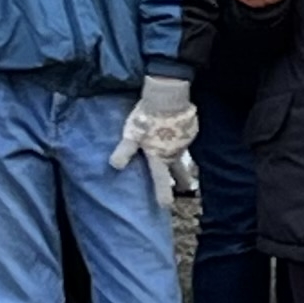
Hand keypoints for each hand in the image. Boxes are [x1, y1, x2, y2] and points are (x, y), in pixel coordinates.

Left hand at [109, 74, 197, 195]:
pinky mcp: (189, 128)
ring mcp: (184, 140)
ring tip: (181, 162)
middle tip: (186, 188)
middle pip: (179, 169)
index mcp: (159, 156)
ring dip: (182, 160)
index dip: (163, 193)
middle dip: (182, 179)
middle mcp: (174, 151)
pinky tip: (177, 134)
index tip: (167, 206)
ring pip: (183, 153)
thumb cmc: (148, 117)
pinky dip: (182, 140)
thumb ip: (124, 151)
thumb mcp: (132, 135)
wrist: (169, 96)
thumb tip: (114, 166)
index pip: (160, 179)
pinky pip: (186, 137)